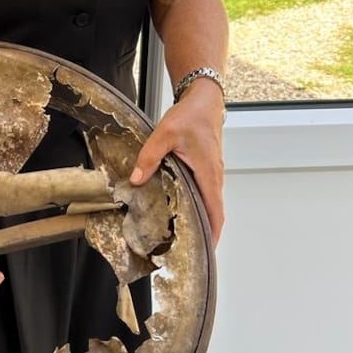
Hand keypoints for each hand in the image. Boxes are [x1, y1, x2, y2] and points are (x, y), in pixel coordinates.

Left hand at [129, 78, 224, 244]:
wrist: (204, 99)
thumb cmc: (190, 115)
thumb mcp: (165, 134)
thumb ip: (150, 156)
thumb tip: (137, 178)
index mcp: (208, 174)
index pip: (215, 213)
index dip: (212, 235)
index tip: (205, 253)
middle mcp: (214, 177)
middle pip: (215, 214)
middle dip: (205, 233)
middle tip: (187, 251)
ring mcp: (213, 173)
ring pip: (210, 204)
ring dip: (201, 220)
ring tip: (183, 236)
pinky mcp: (208, 169)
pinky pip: (206, 194)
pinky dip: (199, 206)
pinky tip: (182, 209)